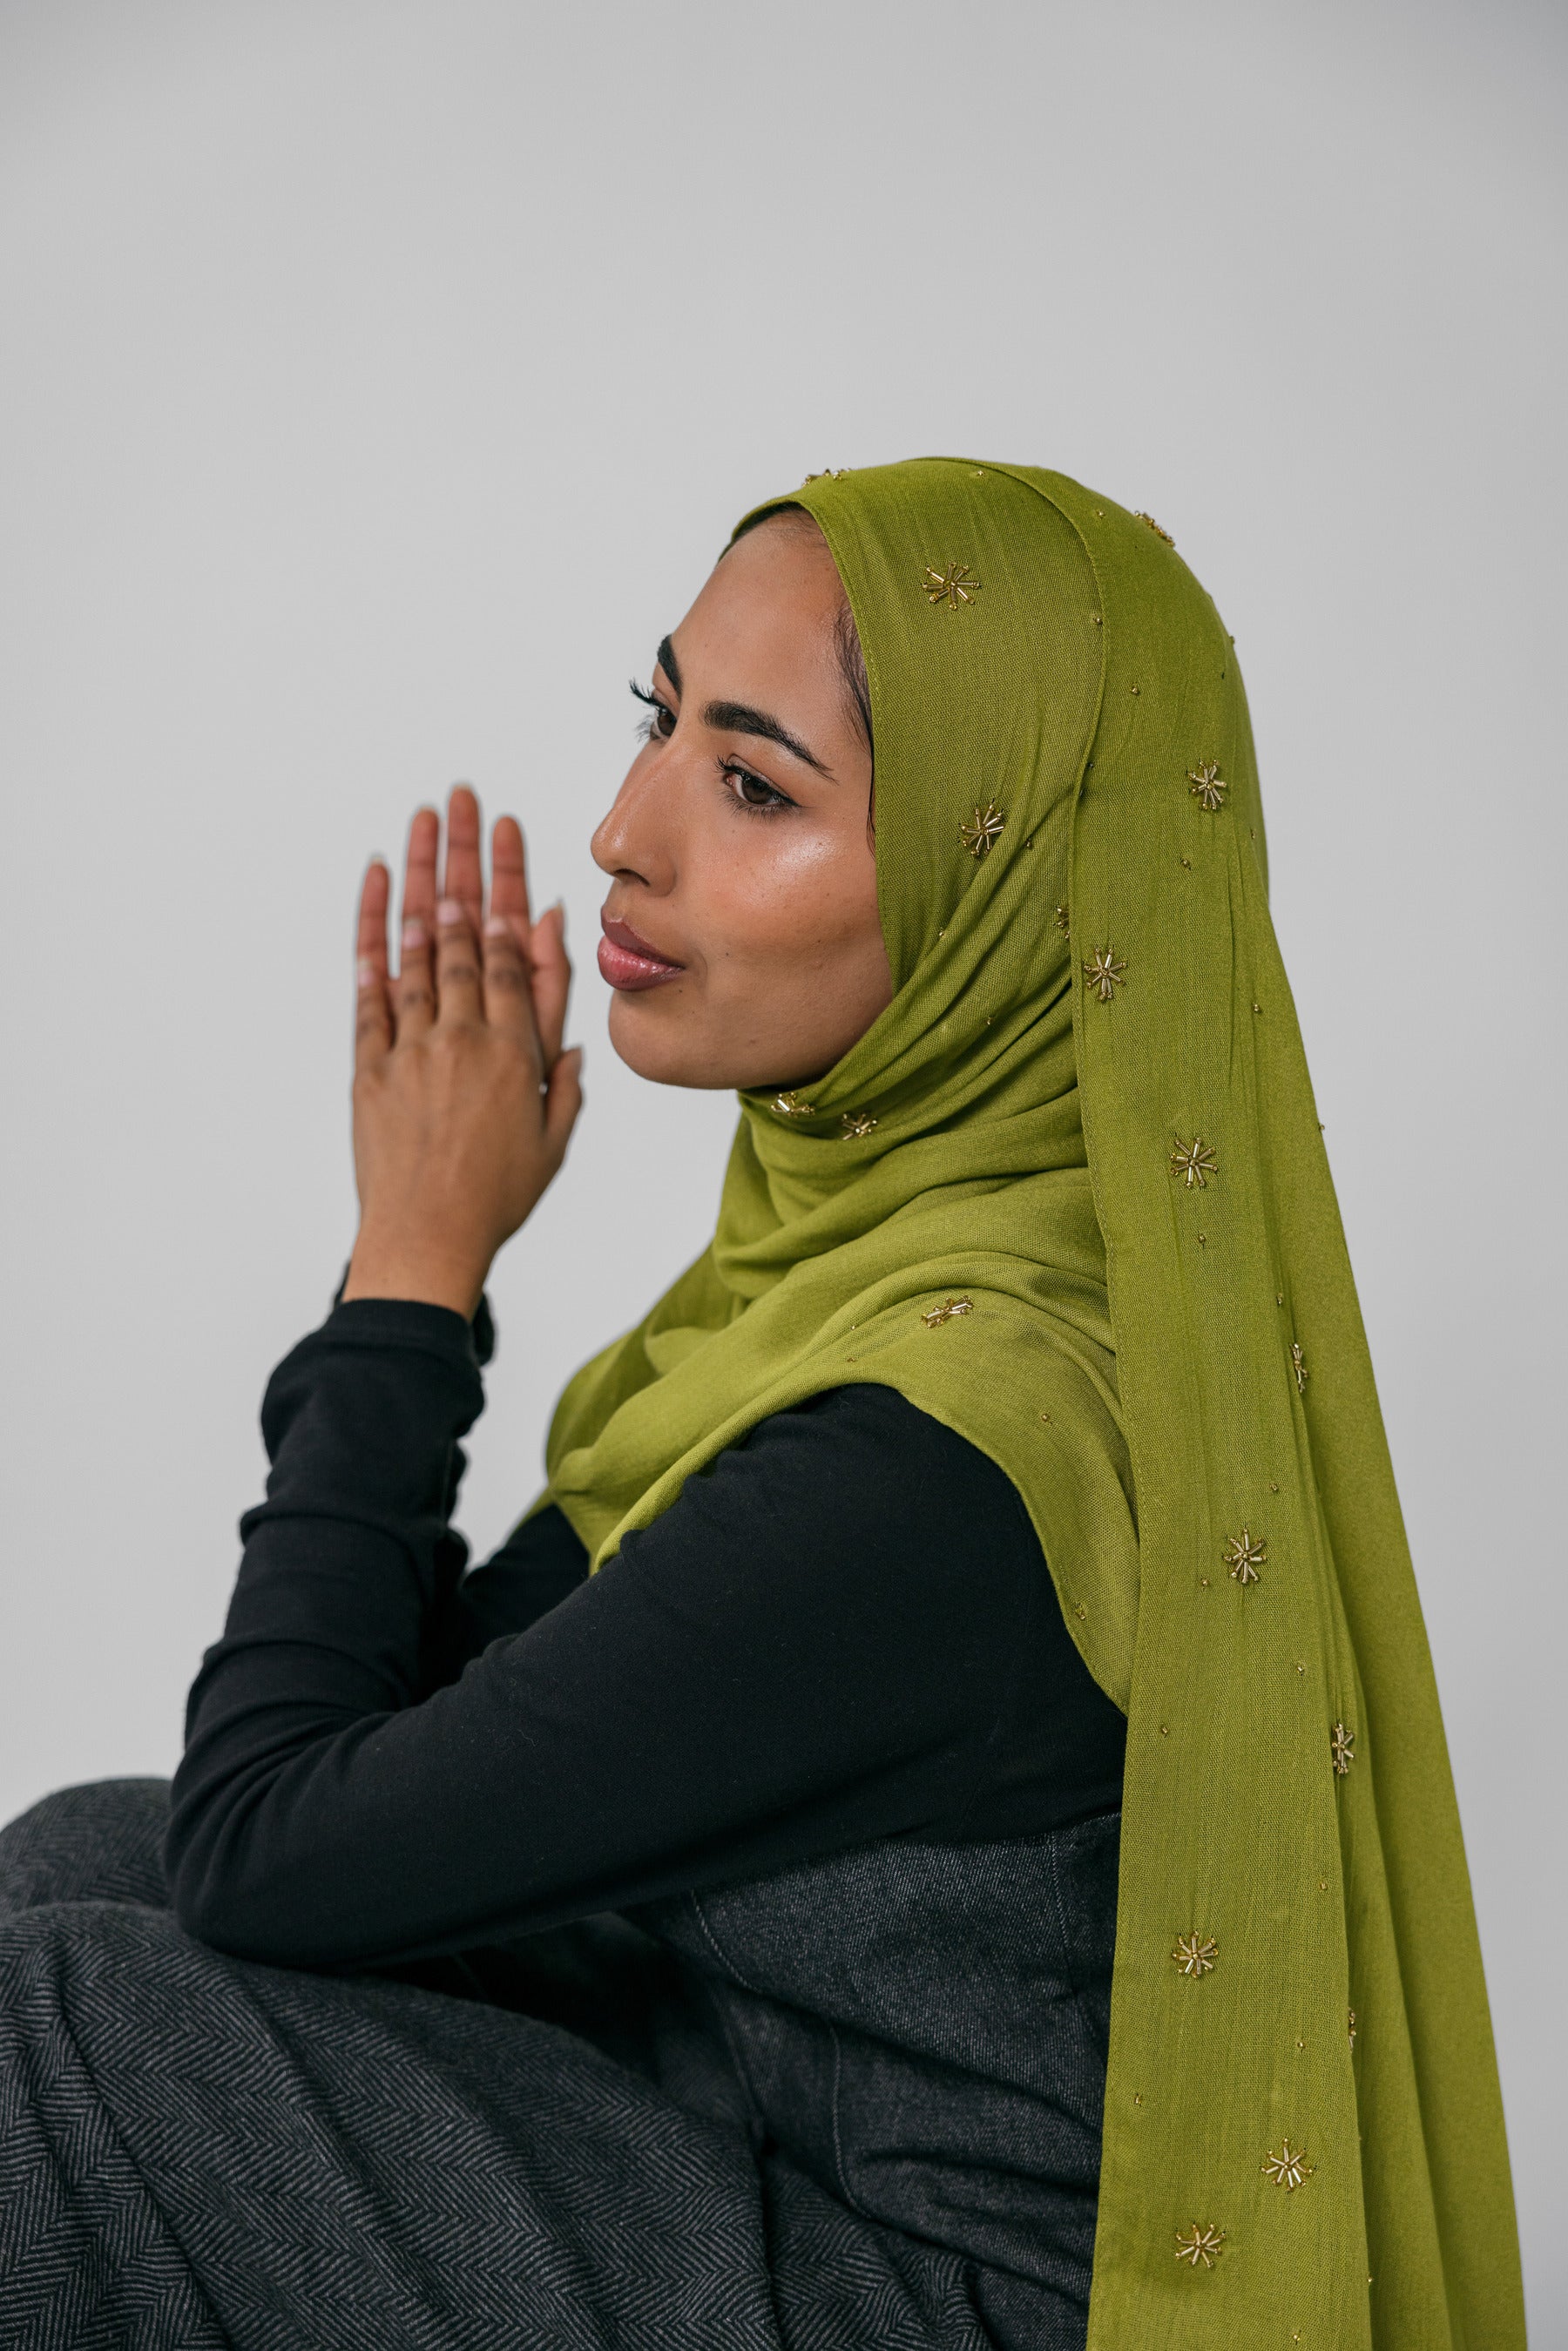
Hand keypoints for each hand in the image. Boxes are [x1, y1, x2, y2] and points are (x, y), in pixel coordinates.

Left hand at [342, 786, 582, 1315]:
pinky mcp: (370, 1063)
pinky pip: (369, 984)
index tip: (507, 831)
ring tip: (423, 821)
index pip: (509, 945)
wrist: (426, 1240)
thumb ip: (560, 1059)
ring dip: (419, 876)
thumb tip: (563, 1005)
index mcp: (513, 1050)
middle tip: (461, 798)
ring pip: (417, 944)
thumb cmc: (497, 1195)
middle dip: (462, 857)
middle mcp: (462, 1035)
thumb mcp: (554, 1129)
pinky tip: (375, 886)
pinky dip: (371, 932)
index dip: (507, 881)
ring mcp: (412, 1045)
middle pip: (462, 929)